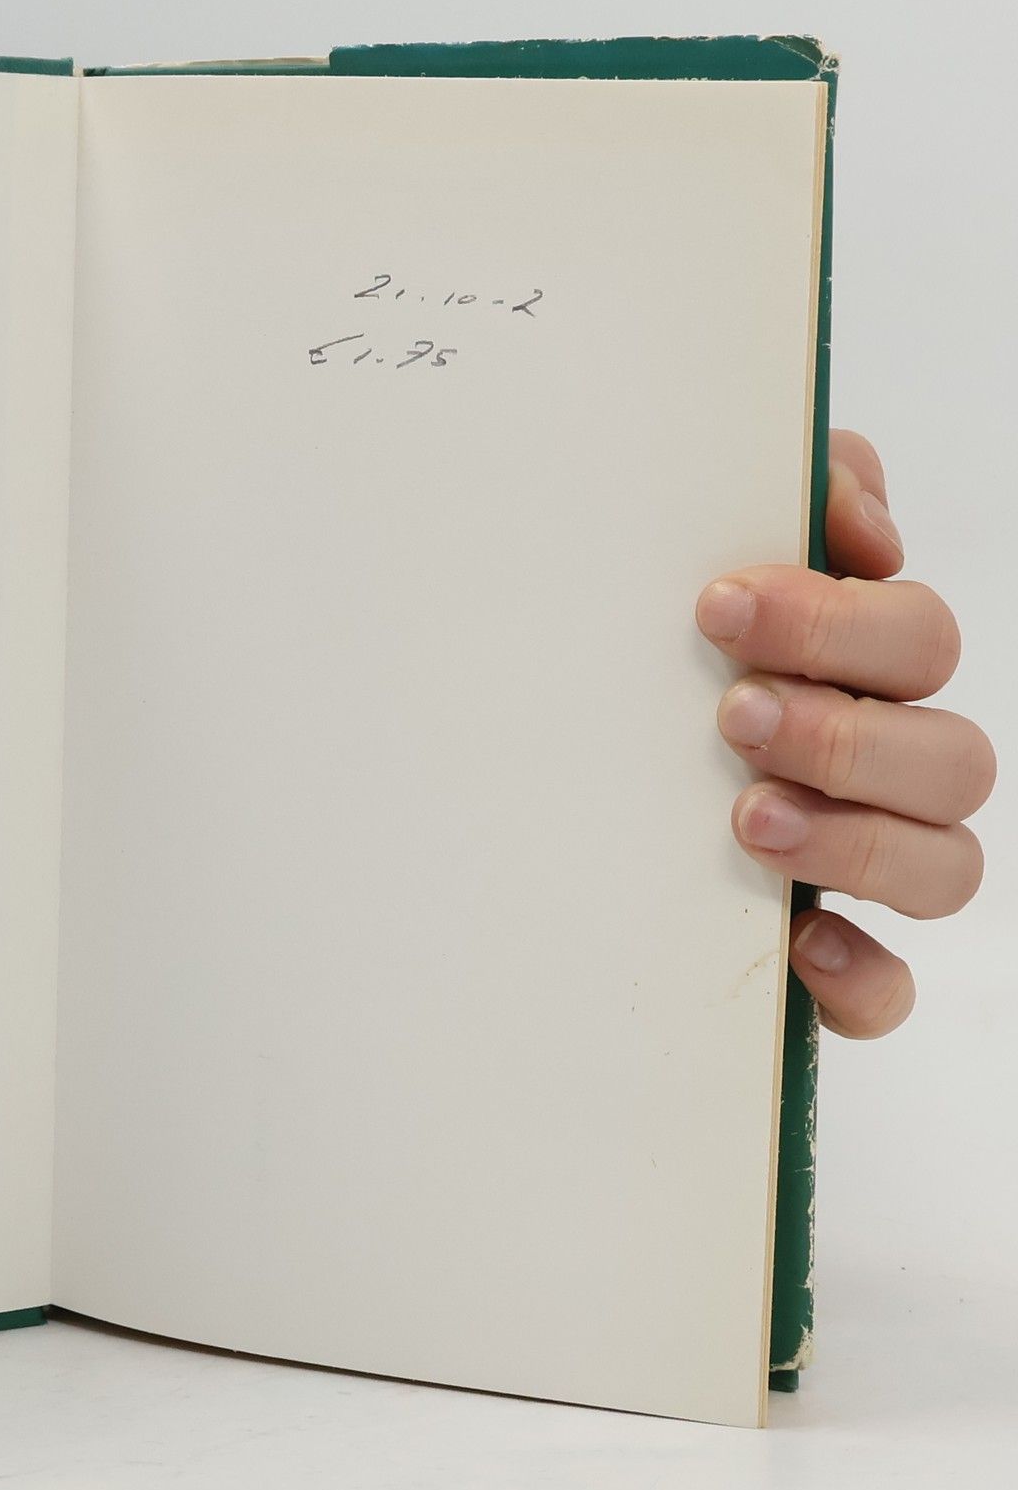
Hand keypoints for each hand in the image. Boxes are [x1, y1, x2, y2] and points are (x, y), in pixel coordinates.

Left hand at [697, 431, 992, 1037]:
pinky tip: (797, 943)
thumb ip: (790, 498)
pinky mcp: (828, 960)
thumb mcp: (686, 552)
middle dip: (845, 733)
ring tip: (746, 819)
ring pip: (947, 869)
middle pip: (955, 759)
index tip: (717, 605)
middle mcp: (884, 770)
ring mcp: (865, 869)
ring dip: (857, 842)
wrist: (533, 783)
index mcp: (864, 672)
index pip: (917, 641)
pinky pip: (889, 991)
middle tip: (730, 715)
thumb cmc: (643, 652)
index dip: (840, 623)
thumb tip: (856, 518)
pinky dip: (861, 977)